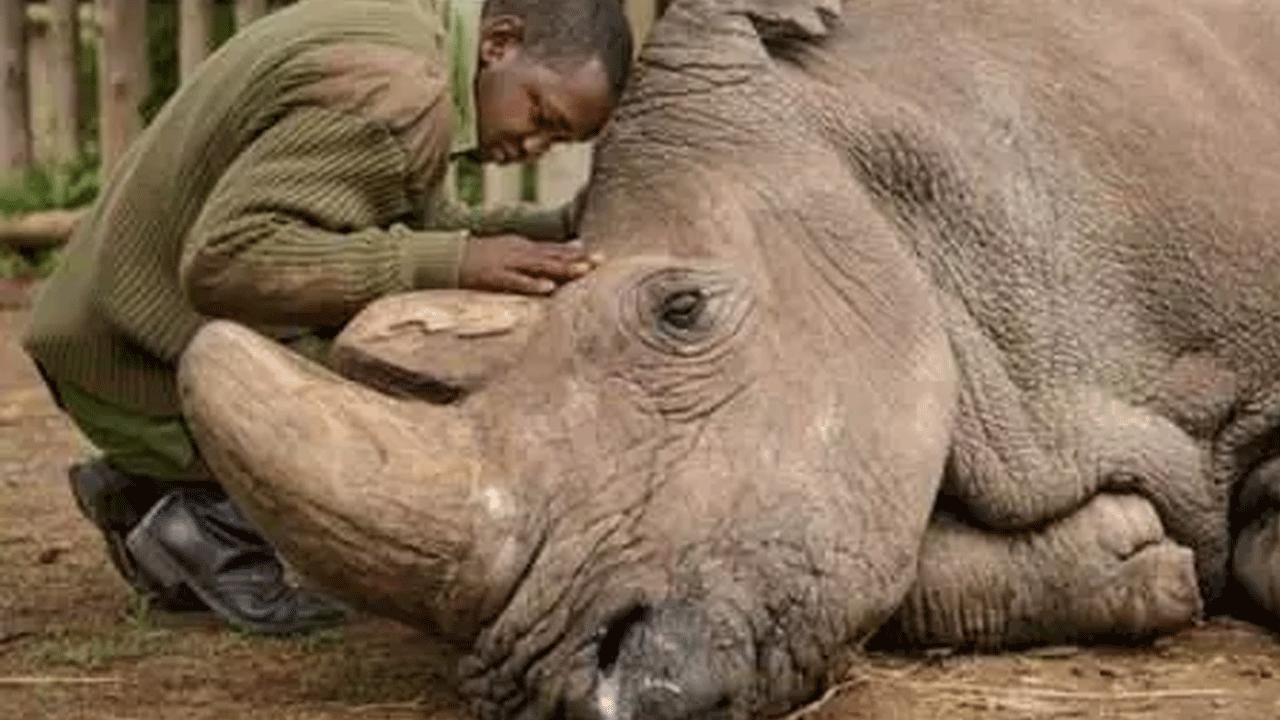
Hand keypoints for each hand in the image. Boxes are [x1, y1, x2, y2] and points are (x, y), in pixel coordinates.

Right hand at [459, 235, 600, 294]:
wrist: (446, 257)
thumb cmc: (482, 257)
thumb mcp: (513, 249)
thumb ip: (540, 253)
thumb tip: (571, 248)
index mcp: (524, 246)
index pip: (555, 250)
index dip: (578, 254)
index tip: (601, 257)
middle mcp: (519, 251)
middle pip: (553, 256)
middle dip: (577, 260)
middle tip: (600, 262)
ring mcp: (507, 263)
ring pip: (540, 266)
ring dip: (561, 269)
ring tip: (583, 272)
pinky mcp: (494, 276)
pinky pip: (516, 282)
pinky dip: (533, 284)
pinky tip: (548, 288)